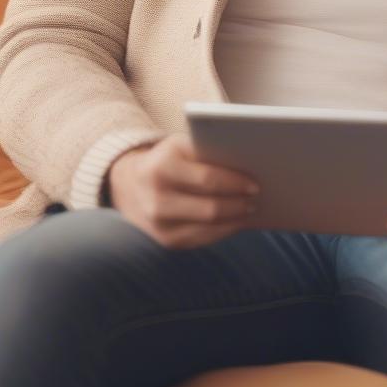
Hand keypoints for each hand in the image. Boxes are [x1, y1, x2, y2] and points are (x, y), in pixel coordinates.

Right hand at [106, 133, 259, 249]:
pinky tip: (236, 222)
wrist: (130, 183)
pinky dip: (223, 231)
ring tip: (250, 209)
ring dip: (234, 220)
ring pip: (207, 228)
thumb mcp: (182, 145)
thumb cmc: (168, 158)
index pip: (207, 179)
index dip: (235, 183)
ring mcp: (158, 225)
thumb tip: (249, 162)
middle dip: (238, 204)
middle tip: (256, 198)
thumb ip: (208, 150)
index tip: (255, 184)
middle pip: (209, 208)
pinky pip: (201, 239)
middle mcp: (156, 200)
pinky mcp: (165, 241)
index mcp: (162, 168)